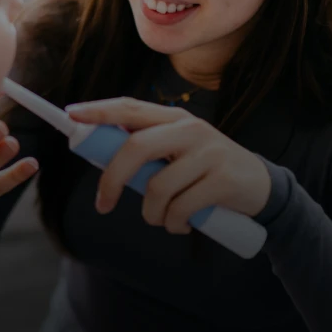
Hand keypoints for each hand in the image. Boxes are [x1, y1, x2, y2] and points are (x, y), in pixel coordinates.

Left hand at [65, 97, 270, 232]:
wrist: (260, 187)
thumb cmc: (206, 171)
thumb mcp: (178, 152)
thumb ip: (147, 150)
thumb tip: (101, 156)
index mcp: (174, 118)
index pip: (130, 107)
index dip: (99, 111)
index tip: (72, 116)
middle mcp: (190, 129)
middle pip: (135, 148)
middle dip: (112, 179)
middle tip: (102, 204)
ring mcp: (207, 152)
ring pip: (157, 188)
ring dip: (152, 214)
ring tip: (163, 219)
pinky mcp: (221, 179)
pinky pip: (180, 209)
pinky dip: (173, 224)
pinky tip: (182, 224)